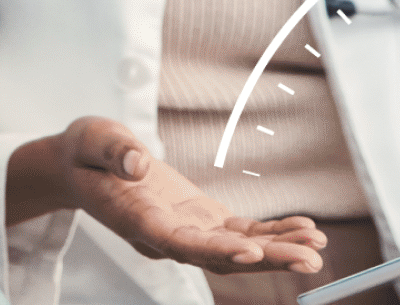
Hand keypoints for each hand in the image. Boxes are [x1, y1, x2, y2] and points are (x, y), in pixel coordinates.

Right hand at [7, 116, 325, 274]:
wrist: (82, 165)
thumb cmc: (85, 151)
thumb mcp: (92, 139)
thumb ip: (113, 152)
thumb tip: (137, 163)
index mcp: (137, 218)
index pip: (180, 242)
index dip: (216, 250)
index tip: (249, 252)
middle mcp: (165, 234)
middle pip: (219, 255)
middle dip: (265, 259)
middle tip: (308, 261)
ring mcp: (185, 229)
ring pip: (236, 248)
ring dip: (277, 250)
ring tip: (317, 248)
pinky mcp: (199, 218)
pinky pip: (239, 230)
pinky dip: (271, 231)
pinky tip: (302, 229)